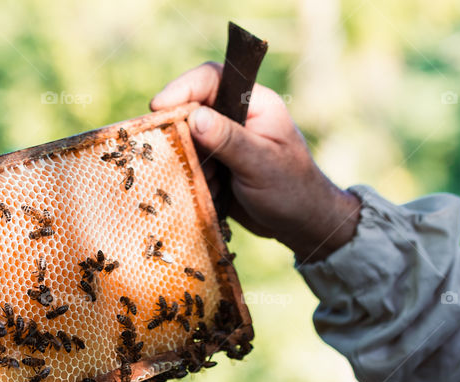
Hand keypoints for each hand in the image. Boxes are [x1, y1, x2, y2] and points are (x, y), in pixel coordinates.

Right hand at [151, 62, 360, 262]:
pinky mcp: (215, 163)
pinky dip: (192, 178)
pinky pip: (189, 163)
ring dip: (188, 163)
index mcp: (254, 103)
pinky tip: (211, 193)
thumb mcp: (261, 163)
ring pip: (186, 139)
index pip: (211, 79)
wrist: (300, 224)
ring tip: (210, 183)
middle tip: (176, 157)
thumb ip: (229, 139)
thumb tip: (194, 116)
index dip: (182, 88)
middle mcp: (235, 117)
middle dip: (181, 135)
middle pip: (190, 108)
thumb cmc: (292, 189)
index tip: (159, 106)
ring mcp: (223, 141)